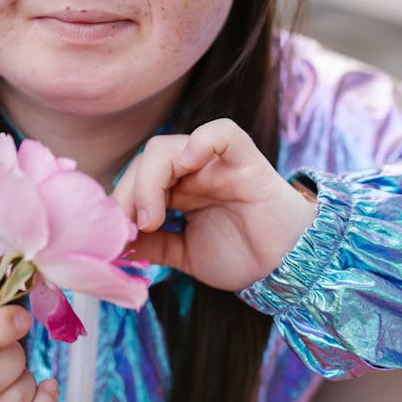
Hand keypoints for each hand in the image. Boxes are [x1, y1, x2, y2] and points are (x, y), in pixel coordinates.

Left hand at [114, 118, 316, 291]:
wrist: (287, 268)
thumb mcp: (185, 254)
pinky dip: (202, 140)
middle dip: (129, 193)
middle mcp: (193, 170)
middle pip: (145, 161)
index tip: (113, 236)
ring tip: (153, 217)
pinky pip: (222, 133)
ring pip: (169, 147)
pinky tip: (188, 162)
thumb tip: (115, 246)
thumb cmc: (243, 256)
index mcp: (178, 187)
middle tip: (130, 227)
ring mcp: (216, 163)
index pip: (136, 178)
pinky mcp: (244, 160)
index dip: (120, 201)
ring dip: (150, 180)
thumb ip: (153, 246)